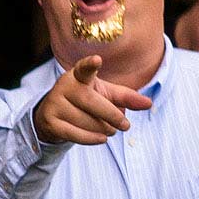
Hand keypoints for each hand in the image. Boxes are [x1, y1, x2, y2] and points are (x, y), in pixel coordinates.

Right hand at [33, 55, 152, 145]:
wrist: (55, 116)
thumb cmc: (87, 102)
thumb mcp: (107, 95)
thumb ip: (127, 98)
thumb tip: (148, 103)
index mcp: (79, 75)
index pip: (84, 69)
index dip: (90, 64)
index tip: (97, 59)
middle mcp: (64, 86)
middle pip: (93, 103)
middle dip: (113, 116)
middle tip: (125, 126)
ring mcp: (54, 104)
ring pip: (86, 121)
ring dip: (104, 130)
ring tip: (109, 130)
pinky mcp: (50, 121)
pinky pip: (76, 134)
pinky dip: (92, 139)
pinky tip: (102, 138)